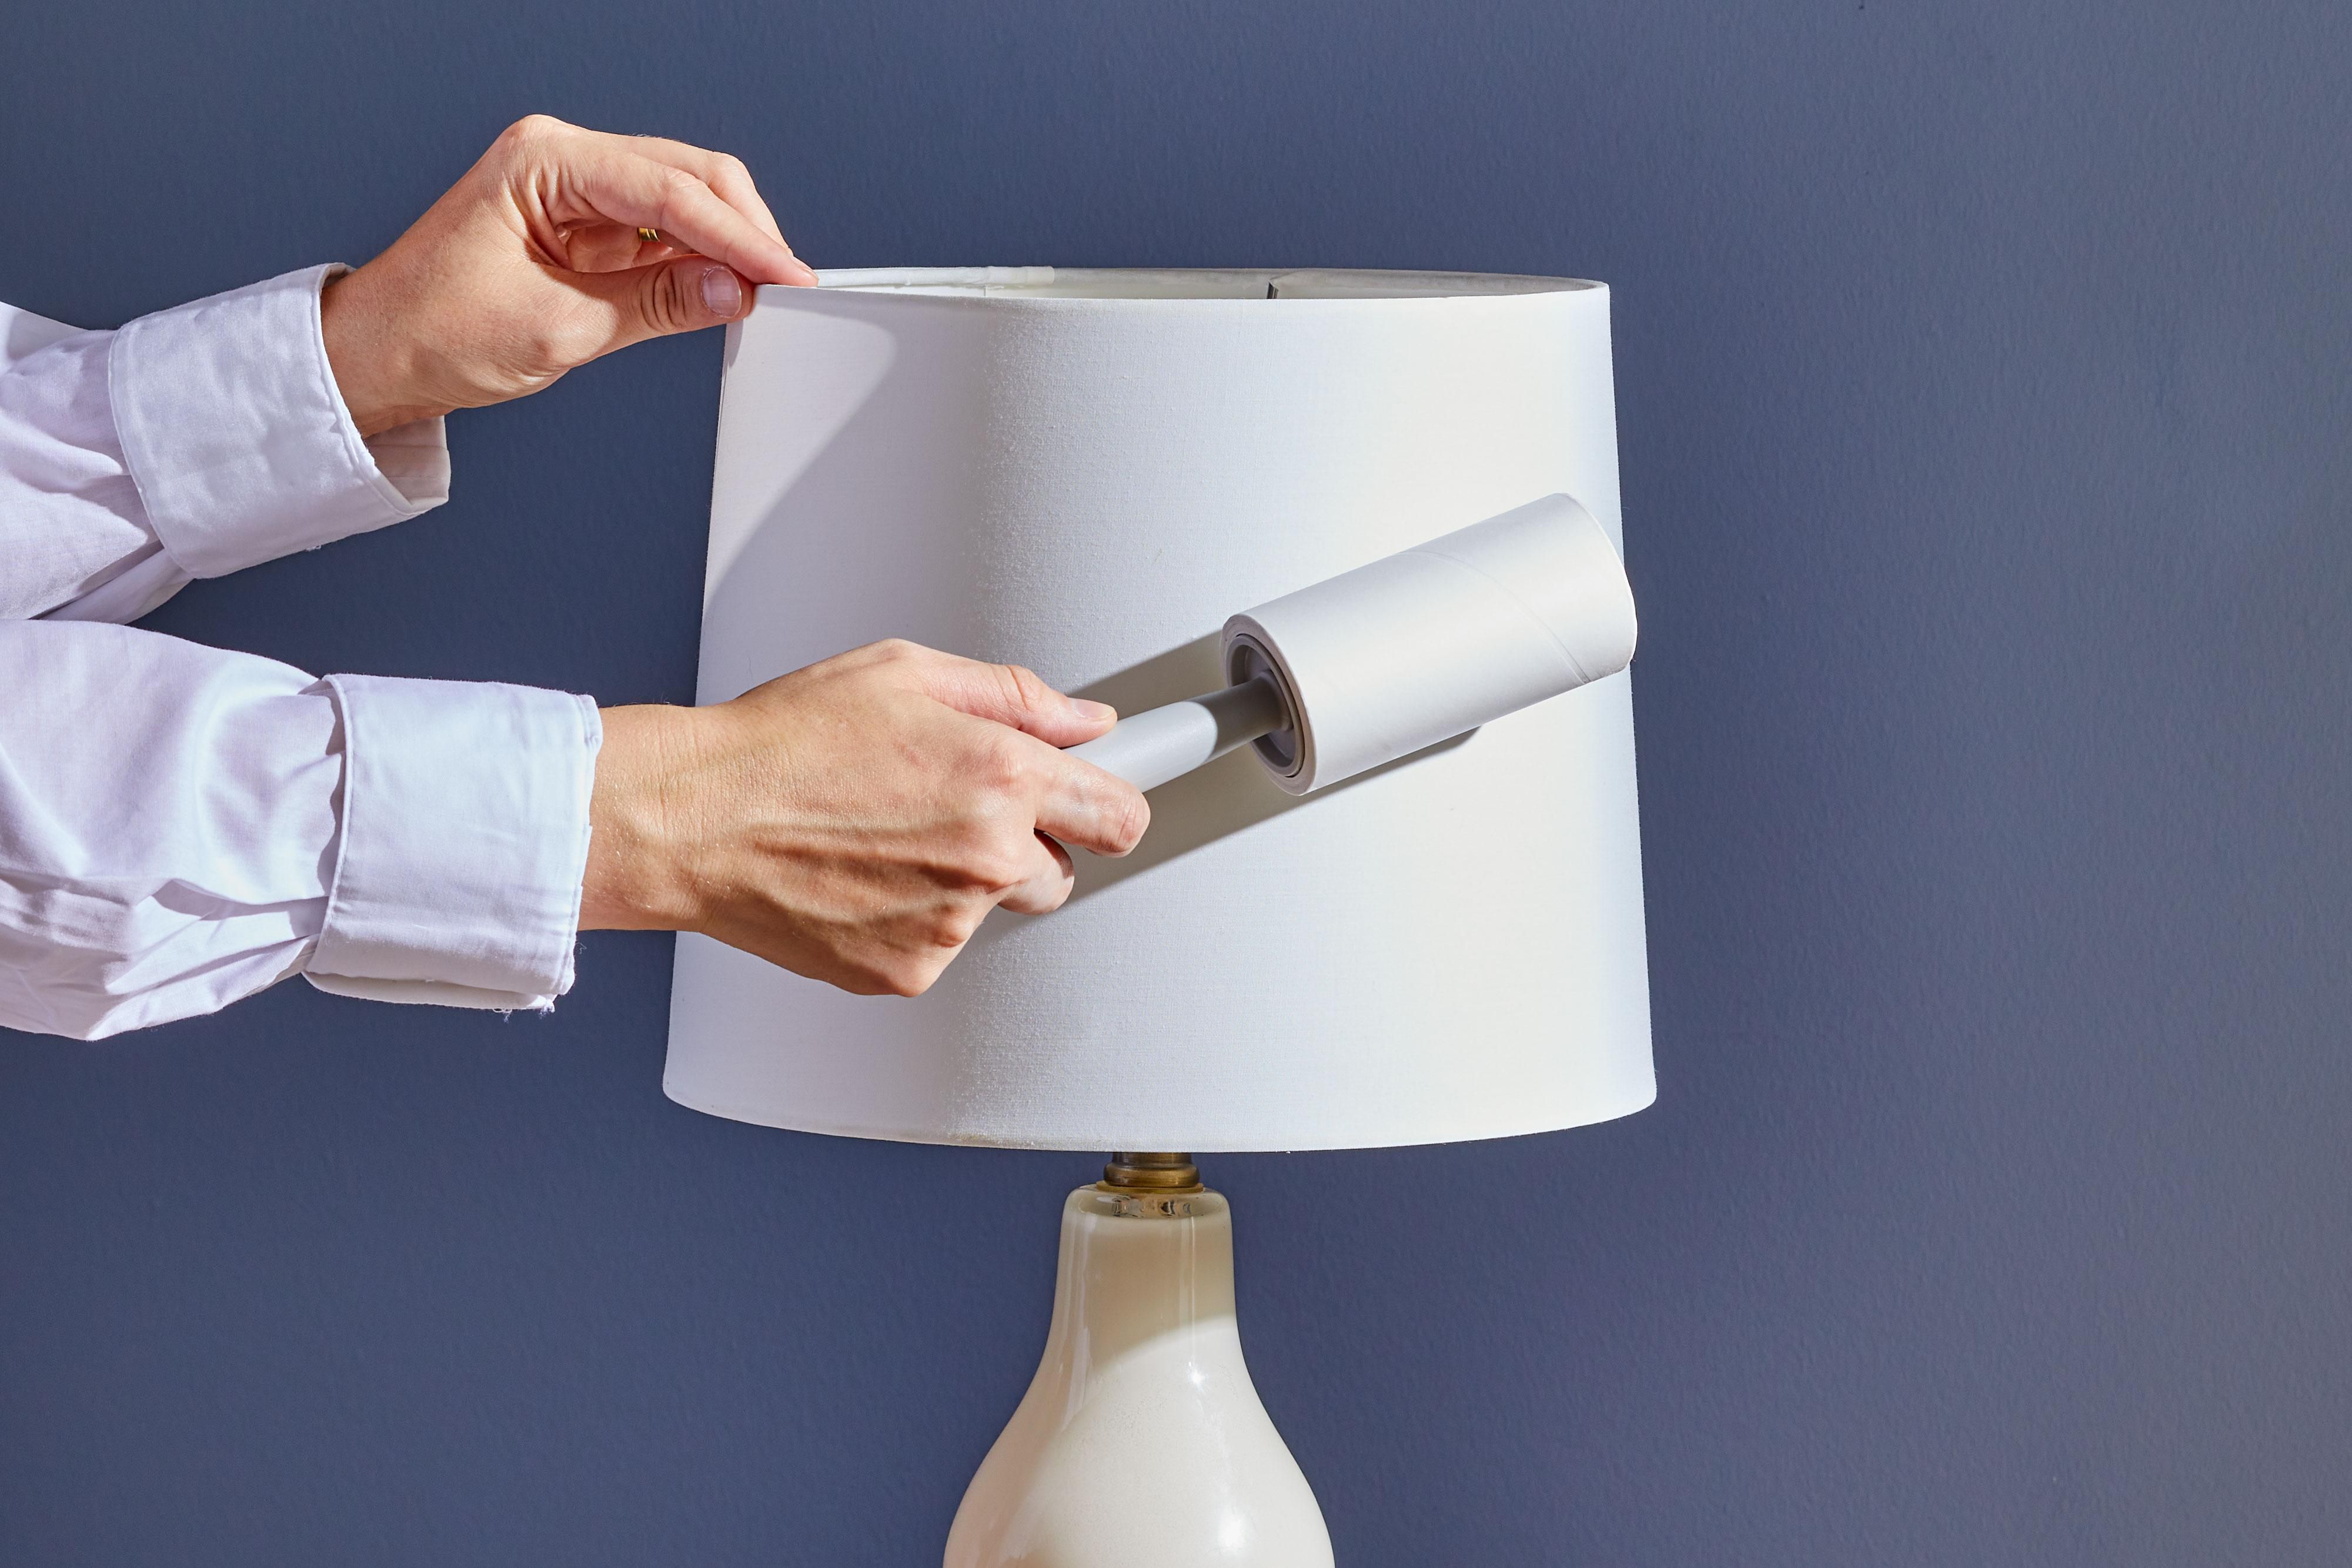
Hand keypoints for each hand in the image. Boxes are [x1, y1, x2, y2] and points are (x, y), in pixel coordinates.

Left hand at [320, 114, 816, 435]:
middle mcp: (562, 159)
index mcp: (543, 160)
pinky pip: (661, 234)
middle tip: (786, 288)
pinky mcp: (585, 225)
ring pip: (682, 202)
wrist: (378, 356)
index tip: (786, 276)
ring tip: (760, 297)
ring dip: (724, 248)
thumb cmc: (433, 331)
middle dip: (743, 231)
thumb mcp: (559, 327)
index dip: (740, 235)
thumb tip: (733, 290)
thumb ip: (658, 303)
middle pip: (688, 176)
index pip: (669, 188)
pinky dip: (697, 261)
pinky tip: (722, 291)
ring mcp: (576, 190)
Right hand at [579, 641, 1150, 996]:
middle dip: (1023, 843)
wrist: (694, 818)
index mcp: (1001, 774)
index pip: (1120, 815)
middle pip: (1061, 871)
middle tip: (948, 808)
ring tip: (881, 836)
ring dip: (960, 881)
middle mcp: (987, 855)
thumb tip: (1087, 720)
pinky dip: (910, 920)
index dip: (1108, 805)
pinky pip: (939, 946)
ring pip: (993, 909)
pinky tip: (858, 877)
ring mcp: (949, 923)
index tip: (1101, 804)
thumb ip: (1016, 697)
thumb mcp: (906, 673)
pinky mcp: (906, 971)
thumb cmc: (784, 740)